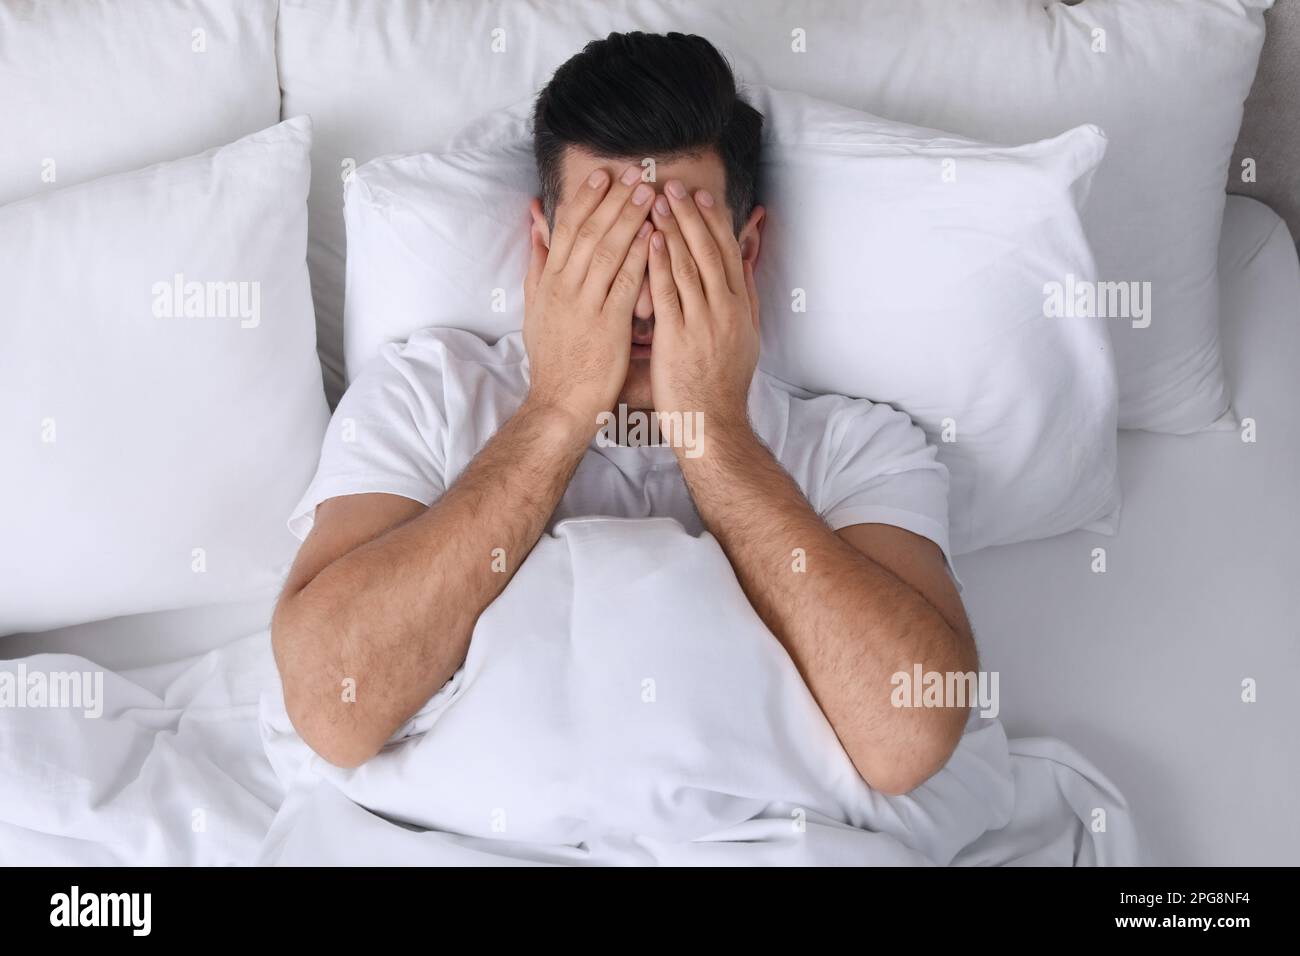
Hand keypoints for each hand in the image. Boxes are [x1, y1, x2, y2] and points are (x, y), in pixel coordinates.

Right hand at [522, 164, 653, 432]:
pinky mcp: (606, 325)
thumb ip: (536, 271)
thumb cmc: (553, 363)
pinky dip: (639, 256)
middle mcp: (564, 288)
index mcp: (549, 283)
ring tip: (649, 193)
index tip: (603, 176)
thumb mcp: (534, 312)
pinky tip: (655, 236)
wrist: (559, 405)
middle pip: (588, 232)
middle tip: (634, 173)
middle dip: (612, 199)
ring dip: (629, 218)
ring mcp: (584, 305)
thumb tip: (535, 234)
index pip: (566, 231)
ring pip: (606, 250)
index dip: (585, 200)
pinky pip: (625, 283)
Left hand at [647, 179, 759, 440]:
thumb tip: (747, 265)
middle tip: (674, 185)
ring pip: (689, 265)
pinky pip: (668, 293)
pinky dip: (660, 263)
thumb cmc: (723, 384)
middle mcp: (726, 310)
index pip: (729, 254)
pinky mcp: (678, 338)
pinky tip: (650, 239)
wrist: (713, 423)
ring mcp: (703, 323)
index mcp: (740, 308)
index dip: (714, 222)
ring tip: (656, 200)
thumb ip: (745, 298)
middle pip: (710, 251)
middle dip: (691, 215)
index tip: (702, 196)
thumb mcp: (745, 338)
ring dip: (673, 229)